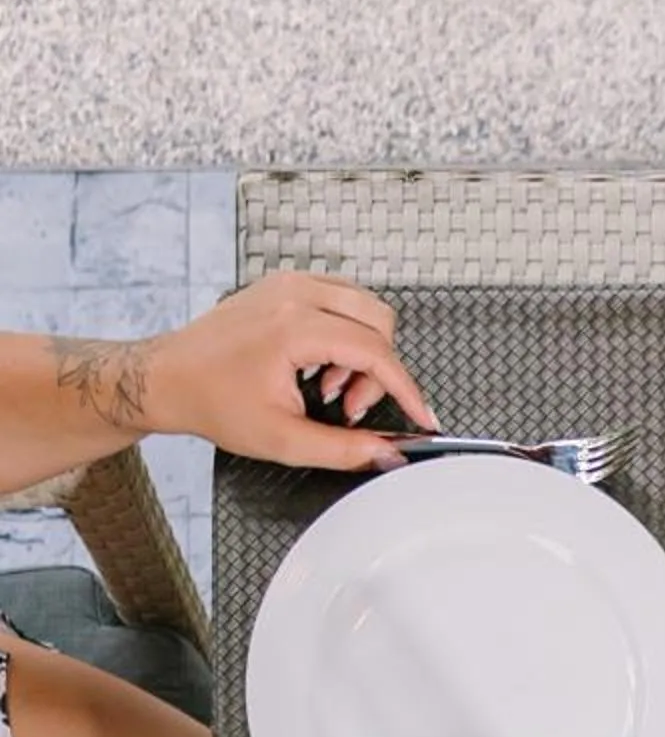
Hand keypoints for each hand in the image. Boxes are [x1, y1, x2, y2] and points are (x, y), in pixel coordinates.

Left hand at [146, 272, 435, 468]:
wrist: (170, 377)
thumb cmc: (214, 402)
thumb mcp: (284, 440)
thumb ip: (345, 449)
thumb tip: (389, 453)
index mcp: (294, 327)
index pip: (375, 351)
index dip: (406, 389)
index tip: (422, 416)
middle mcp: (294, 293)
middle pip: (377, 319)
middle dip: (378, 369)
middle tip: (348, 406)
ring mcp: (288, 283)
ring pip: (362, 305)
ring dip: (361, 351)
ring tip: (329, 388)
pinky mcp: (283, 285)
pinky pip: (339, 300)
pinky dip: (344, 334)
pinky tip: (319, 367)